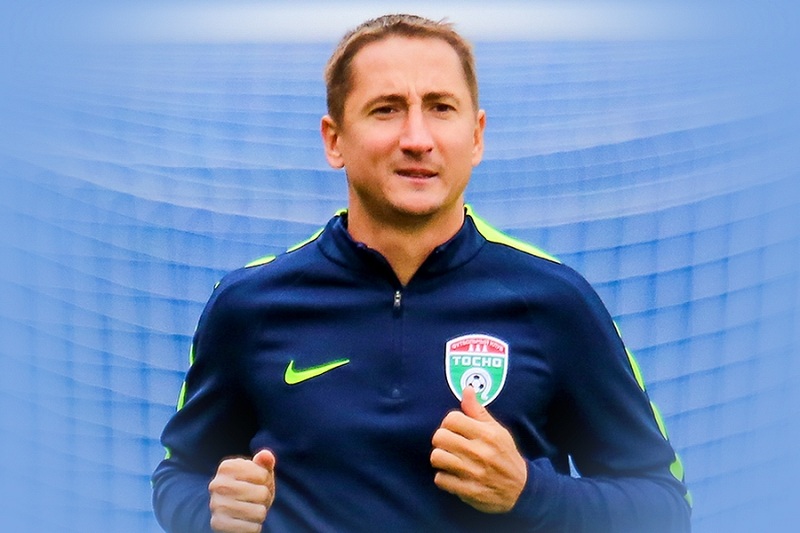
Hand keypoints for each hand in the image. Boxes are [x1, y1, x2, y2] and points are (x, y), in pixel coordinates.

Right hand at [208, 449, 276, 532]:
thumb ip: (264, 462)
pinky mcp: (218, 524)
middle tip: (255, 499)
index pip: (263, 475)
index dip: (266, 481)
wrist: (234, 512)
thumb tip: (266, 456)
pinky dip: (254, 527)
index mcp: (226, 467)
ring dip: (260, 513)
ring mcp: (216, 505)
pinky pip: (251, 529)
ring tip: (251, 510)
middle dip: (264, 498)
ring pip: (259, 512)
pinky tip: (246, 522)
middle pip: (262, 494)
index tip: (257, 482)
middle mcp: (217, 484)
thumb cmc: (251, 487)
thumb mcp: (260, 472)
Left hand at [430, 386, 526, 512]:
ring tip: (449, 459)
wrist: (520, 489)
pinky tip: (453, 475)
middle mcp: (479, 452)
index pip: (452, 418)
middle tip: (449, 444)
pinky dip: (444, 477)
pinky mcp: (468, 490)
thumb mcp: (497, 430)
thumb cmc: (505, 455)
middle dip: (442, 440)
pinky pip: (440, 479)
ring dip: (440, 458)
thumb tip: (466, 389)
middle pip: (439, 437)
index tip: (455, 429)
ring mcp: (473, 472)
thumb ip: (478, 411)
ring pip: (436, 457)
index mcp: (487, 434)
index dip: (449, 423)